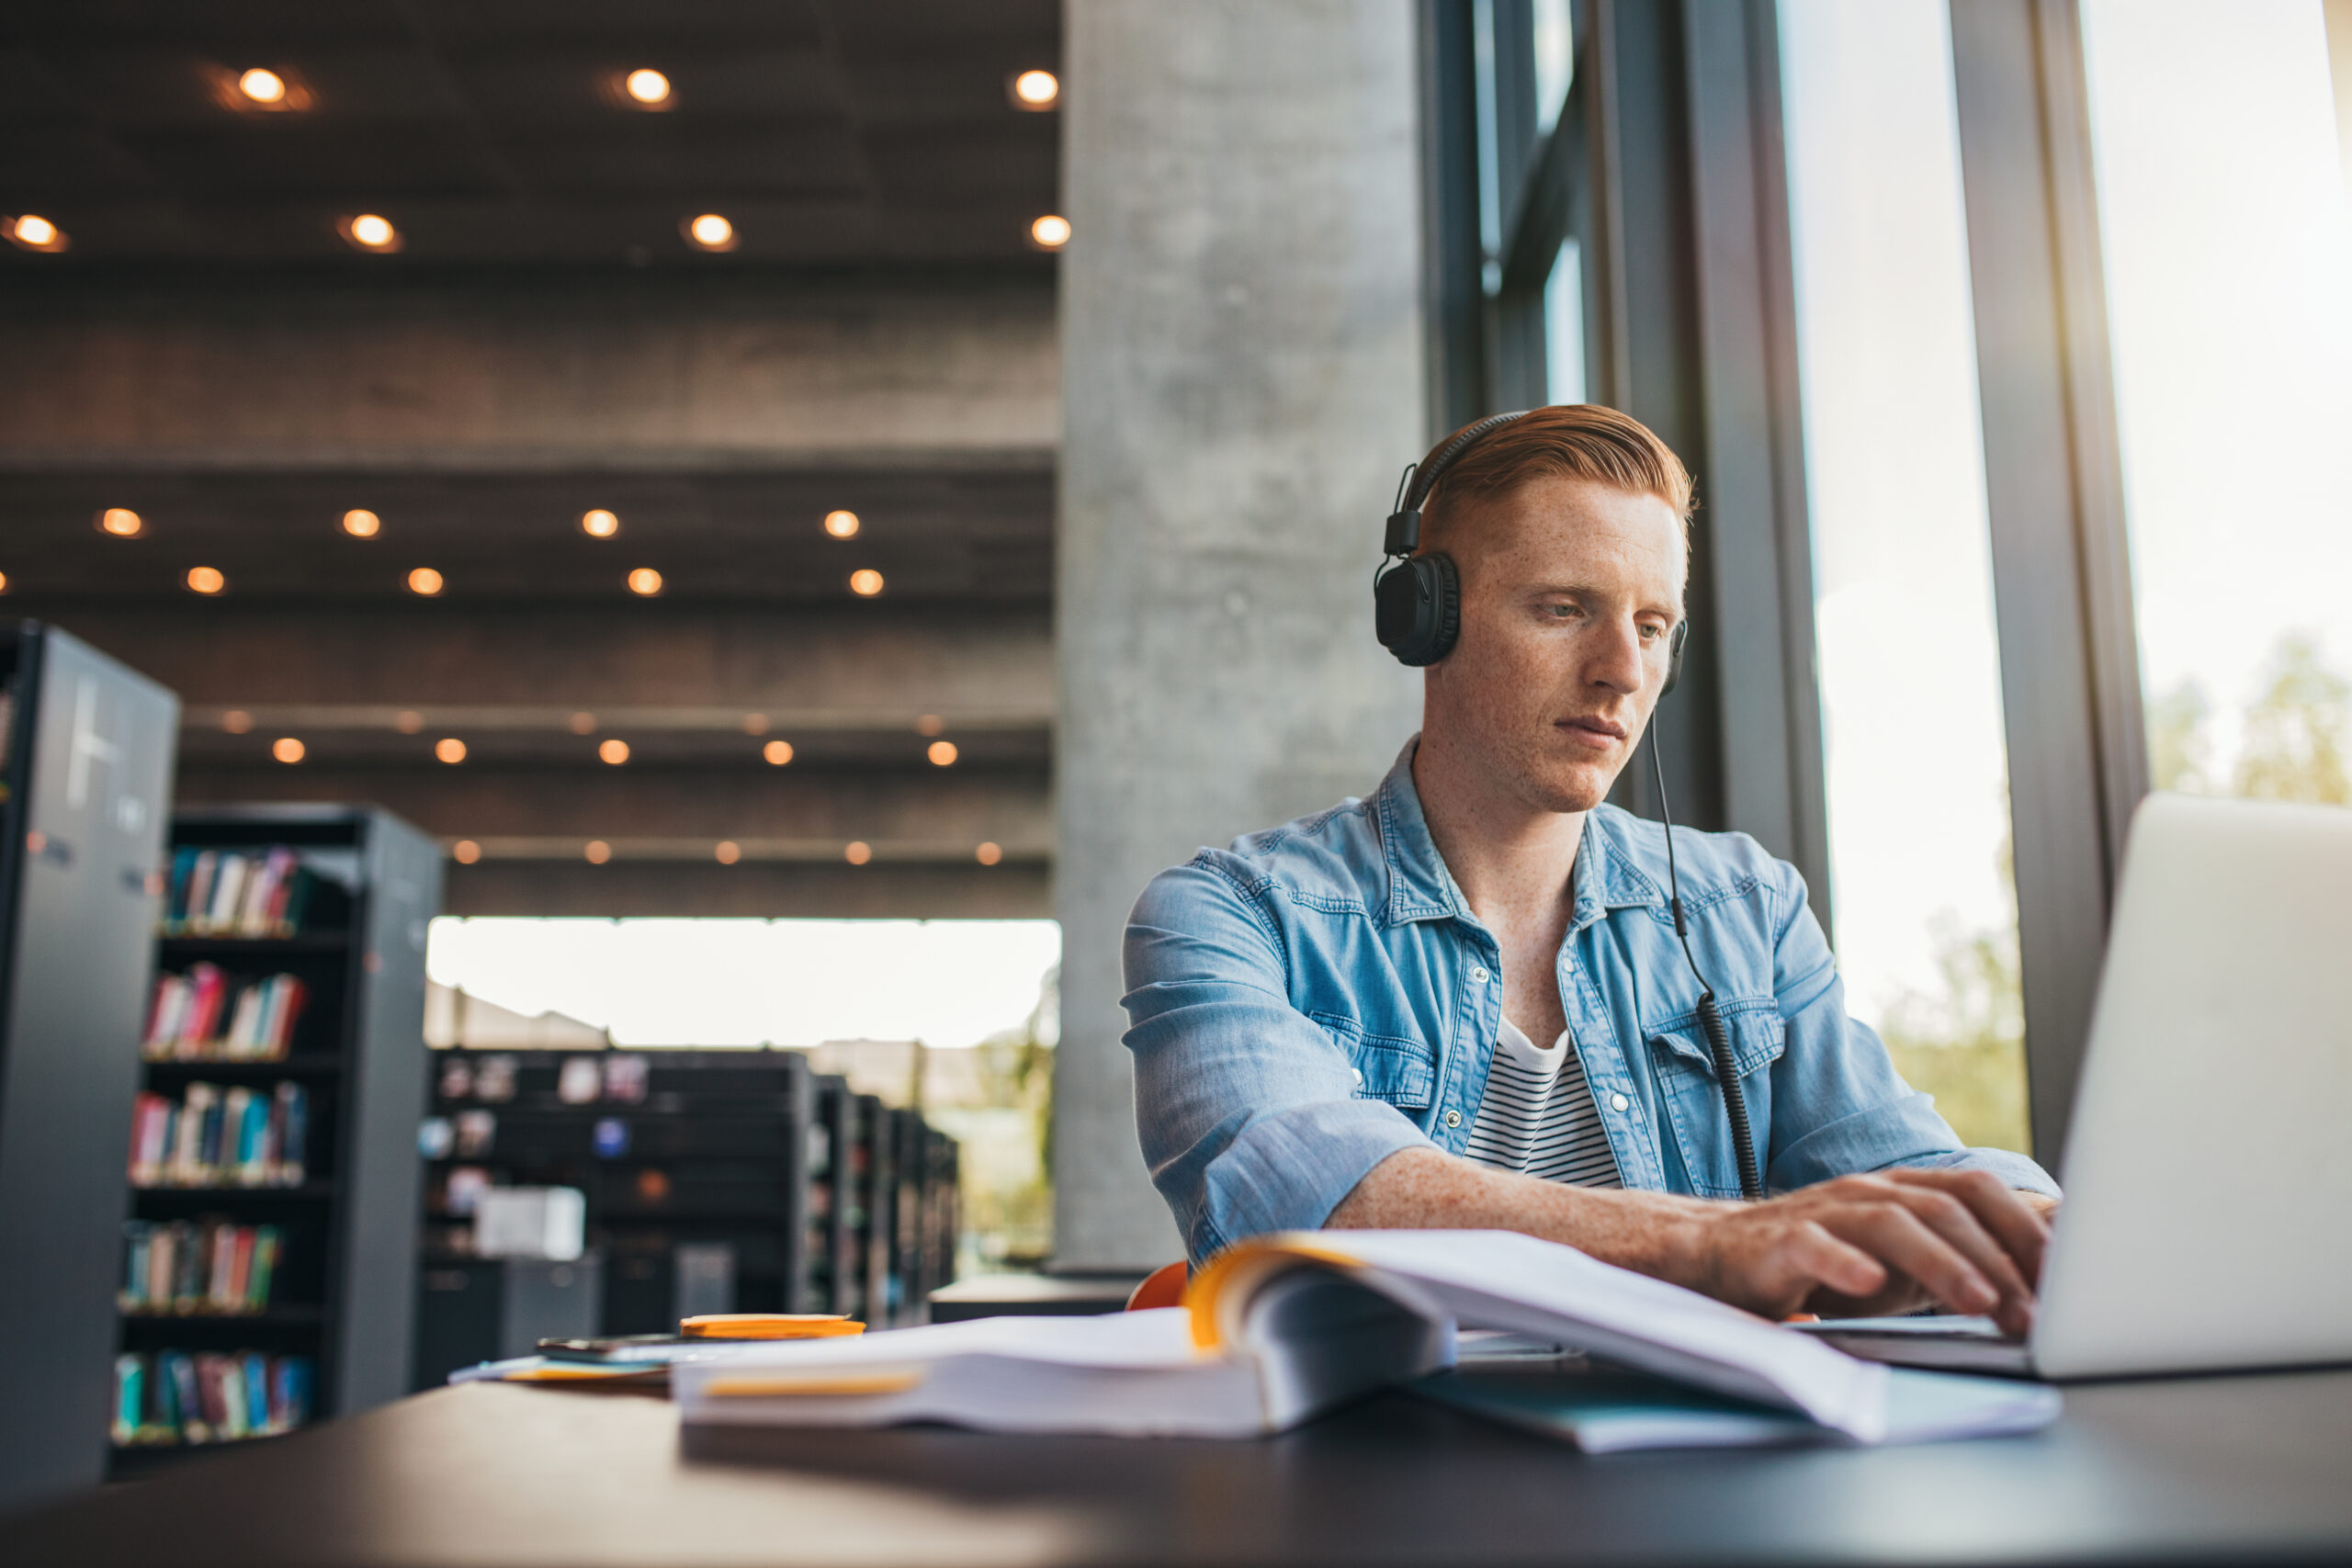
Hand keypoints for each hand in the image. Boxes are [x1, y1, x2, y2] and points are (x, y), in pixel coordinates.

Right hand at [1673, 1169, 2050, 1337]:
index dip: (2024, 1228)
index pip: (1976, 1192)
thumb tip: (2045, 1284)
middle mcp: (1868, 1193)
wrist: (1722, 1256)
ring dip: (1943, 1263)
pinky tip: (1867, 1286)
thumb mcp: (1901, 1263)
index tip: (2067, 1277)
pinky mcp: (1778, 1242)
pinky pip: (1813, 1246)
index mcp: (1903, 1192)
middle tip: (2030, 1314)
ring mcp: (1823, 1213)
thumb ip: (1959, 1261)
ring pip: (1892, 1223)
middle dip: (1996, 1261)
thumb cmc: (1826, 1264)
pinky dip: (1843, 1264)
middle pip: (1945, 1209)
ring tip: (1978, 1303)